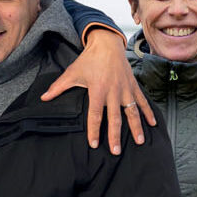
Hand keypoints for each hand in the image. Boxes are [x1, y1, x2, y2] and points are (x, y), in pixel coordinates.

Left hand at [42, 28, 151, 153]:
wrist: (107, 44)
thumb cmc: (88, 60)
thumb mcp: (72, 73)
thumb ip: (58, 87)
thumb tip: (43, 98)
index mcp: (98, 90)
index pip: (95, 115)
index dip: (94, 130)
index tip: (93, 144)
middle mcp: (113, 91)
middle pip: (115, 118)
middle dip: (115, 135)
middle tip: (115, 151)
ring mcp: (125, 89)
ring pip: (132, 111)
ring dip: (136, 127)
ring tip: (139, 141)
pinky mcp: (133, 86)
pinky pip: (142, 101)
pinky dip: (148, 112)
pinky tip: (152, 124)